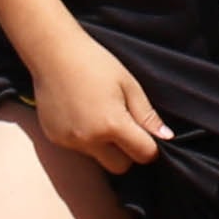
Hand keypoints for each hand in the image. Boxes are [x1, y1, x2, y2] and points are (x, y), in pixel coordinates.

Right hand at [25, 35, 167, 173]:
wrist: (53, 53)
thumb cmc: (95, 63)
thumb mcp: (129, 84)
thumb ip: (146, 115)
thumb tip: (166, 137)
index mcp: (112, 125)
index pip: (143, 155)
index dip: (151, 146)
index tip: (147, 133)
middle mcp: (89, 139)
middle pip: (120, 166)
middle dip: (128, 153)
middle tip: (124, 126)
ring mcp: (69, 141)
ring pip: (98, 158)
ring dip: (105, 146)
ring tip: (99, 114)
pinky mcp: (55, 138)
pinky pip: (79, 149)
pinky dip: (85, 138)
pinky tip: (81, 114)